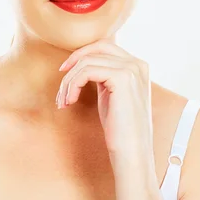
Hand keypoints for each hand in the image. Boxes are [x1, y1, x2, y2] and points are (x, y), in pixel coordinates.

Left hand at [56, 39, 153, 167]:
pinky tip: (70, 101)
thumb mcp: (112, 95)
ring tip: (63, 101)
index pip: (105, 47)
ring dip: (69, 81)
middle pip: (97, 47)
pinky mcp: (122, 78)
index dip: (82, 55)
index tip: (66, 72)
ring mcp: (132, 69)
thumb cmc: (120, 129)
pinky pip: (86, 71)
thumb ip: (104, 75)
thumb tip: (81, 62)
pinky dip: (72, 85)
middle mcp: (138, 64)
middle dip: (75, 61)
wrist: (132, 152)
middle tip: (62, 82)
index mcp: (138, 66)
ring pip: (87, 61)